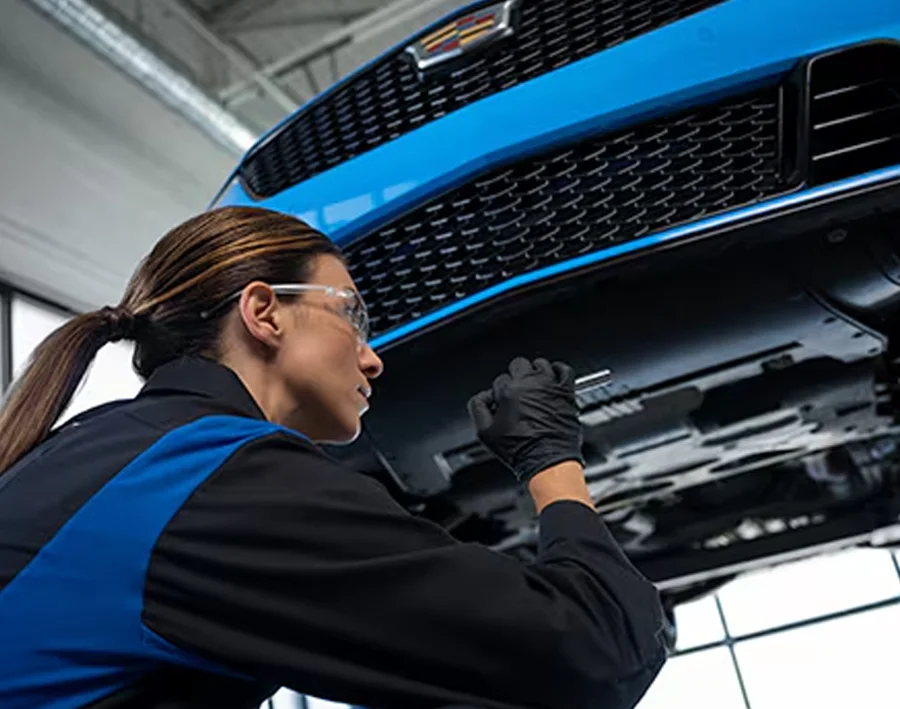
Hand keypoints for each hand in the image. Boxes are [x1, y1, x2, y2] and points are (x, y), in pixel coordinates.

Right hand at [468, 357, 584, 481]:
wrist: (549, 461)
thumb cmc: (521, 450)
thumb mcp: (485, 433)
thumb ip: (478, 408)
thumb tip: (483, 397)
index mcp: (509, 391)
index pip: (500, 380)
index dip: (500, 392)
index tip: (503, 402)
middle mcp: (530, 384)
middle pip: (519, 364)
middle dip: (515, 376)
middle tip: (516, 392)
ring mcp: (550, 386)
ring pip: (540, 364)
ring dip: (535, 372)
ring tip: (533, 385)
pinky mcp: (566, 391)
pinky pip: (564, 370)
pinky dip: (558, 370)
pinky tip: (553, 376)